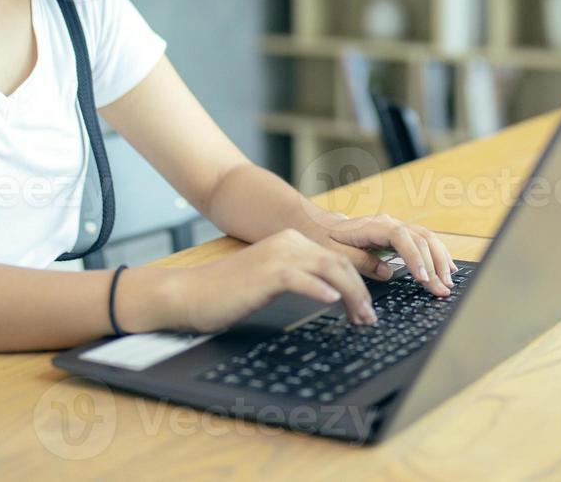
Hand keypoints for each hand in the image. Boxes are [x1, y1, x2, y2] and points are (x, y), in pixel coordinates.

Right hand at [165, 228, 378, 332]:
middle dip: (360, 292)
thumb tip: (330, 295)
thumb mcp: (271, 281)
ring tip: (359, 317)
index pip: (336, 260)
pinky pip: (300, 278)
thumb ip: (299, 279)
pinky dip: (319, 289)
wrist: (191, 294)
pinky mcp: (266, 272)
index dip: (357, 284)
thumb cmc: (228, 293)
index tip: (365, 309)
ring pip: (328, 269)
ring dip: (349, 294)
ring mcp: (277, 255)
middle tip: (368, 318)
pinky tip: (332, 301)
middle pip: (338, 263)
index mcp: (291, 242)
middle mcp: (288, 243)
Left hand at [315, 214, 456, 297]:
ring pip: (427, 238)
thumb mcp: (335, 253)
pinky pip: (425, 241)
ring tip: (449, 282)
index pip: (400, 237)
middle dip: (434, 265)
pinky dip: (438, 255)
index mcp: (373, 226)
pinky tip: (449, 269)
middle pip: (419, 239)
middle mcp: (389, 223)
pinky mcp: (401, 235)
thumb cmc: (327, 239)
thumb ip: (361, 262)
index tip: (422, 278)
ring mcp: (397, 227)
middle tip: (442, 289)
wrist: (322, 225)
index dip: (414, 256)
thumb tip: (387, 272)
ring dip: (440, 260)